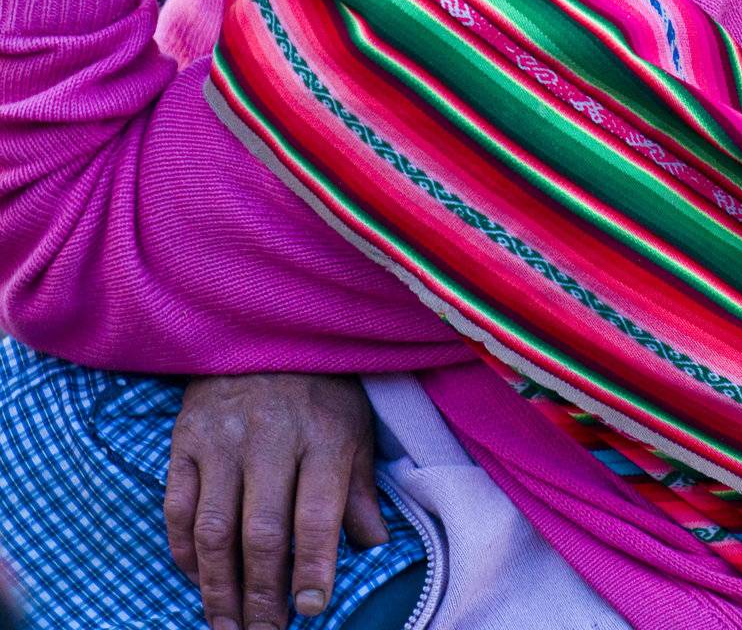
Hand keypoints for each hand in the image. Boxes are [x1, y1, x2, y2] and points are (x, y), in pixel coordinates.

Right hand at [165, 373, 388, 629]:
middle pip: (263, 532)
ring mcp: (223, 437)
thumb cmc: (320, 390)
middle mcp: (271, 436)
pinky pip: (178, 508)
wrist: (266, 330)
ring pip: (215, 529)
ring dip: (218, 588)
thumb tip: (373, 548)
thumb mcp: (353, 430)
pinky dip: (184, 552)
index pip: (316, 515)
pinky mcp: (186, 438)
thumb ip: (360, 490)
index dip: (313, 568)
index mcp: (322, 435)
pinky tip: (197, 579)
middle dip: (263, 595)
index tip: (311, 610)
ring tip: (227, 626)